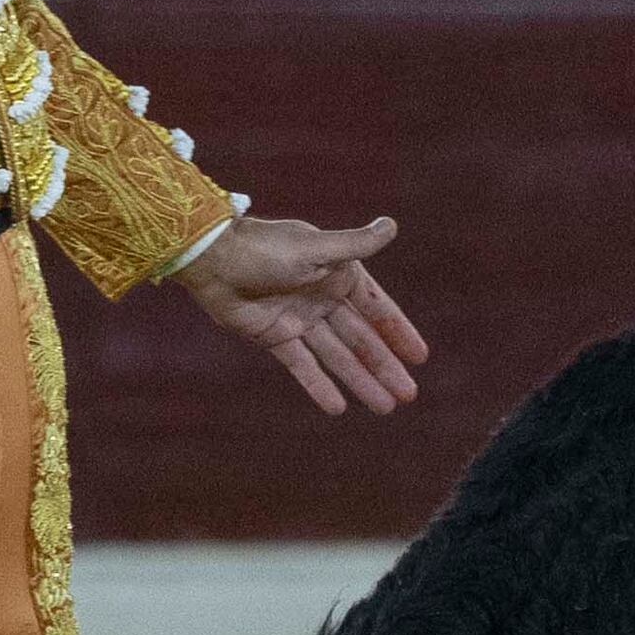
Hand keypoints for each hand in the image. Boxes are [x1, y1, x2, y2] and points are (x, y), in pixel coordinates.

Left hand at [176, 213, 425, 414]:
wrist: (214, 261)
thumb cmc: (266, 249)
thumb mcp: (316, 249)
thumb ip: (355, 245)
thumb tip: (391, 226)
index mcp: (338, 274)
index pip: (377, 308)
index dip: (399, 332)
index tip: (420, 357)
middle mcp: (323, 299)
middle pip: (361, 340)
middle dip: (385, 367)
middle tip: (408, 395)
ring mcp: (301, 320)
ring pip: (338, 357)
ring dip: (361, 381)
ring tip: (385, 407)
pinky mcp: (277, 338)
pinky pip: (303, 366)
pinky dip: (320, 386)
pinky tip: (338, 408)